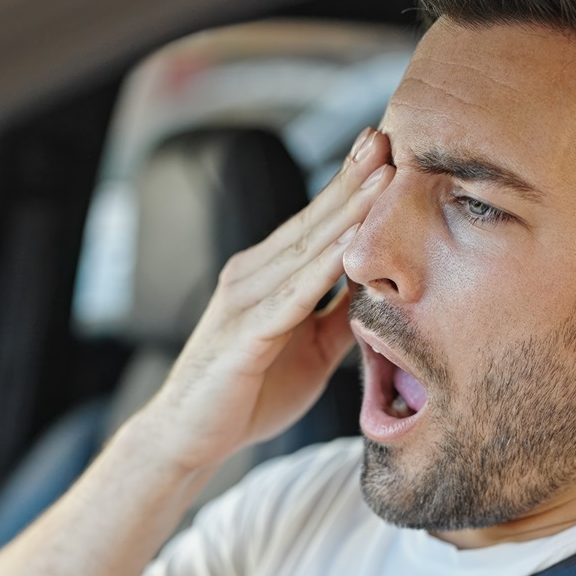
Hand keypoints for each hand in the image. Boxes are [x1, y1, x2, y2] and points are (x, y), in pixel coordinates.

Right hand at [136, 128, 393, 471]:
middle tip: (386, 137)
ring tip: (382, 175)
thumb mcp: (310, 351)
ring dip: (346, 211)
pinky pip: (292, 295)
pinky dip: (324, 267)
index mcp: (266, 278)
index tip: (384, 149)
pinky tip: (353, 244)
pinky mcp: (244, 334)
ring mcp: (244, 302)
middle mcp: (251, 277)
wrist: (189, 439)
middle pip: (311, 222)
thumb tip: (378, 292)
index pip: (314, 225)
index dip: (348, 187)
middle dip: (351, 180)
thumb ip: (337, 318)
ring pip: (304, 249)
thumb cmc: (248, 395)